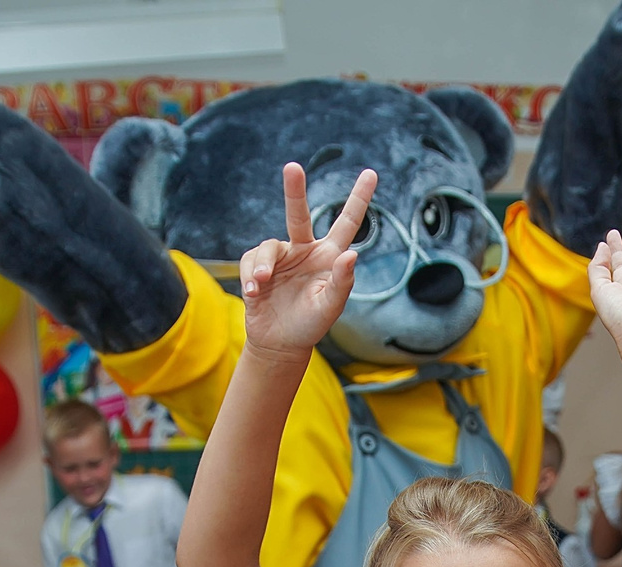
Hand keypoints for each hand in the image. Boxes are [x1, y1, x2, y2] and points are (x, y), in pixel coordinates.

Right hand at [241, 162, 374, 359]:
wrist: (279, 343)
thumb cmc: (310, 325)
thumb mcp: (330, 307)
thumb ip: (342, 283)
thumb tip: (351, 255)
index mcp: (329, 256)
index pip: (347, 222)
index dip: (359, 198)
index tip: (371, 173)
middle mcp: (305, 250)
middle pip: (299, 214)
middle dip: (294, 190)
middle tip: (292, 167)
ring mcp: (281, 257)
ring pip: (268, 247)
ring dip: (263, 265)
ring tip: (260, 284)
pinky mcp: (257, 266)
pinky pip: (250, 261)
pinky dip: (249, 276)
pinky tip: (254, 293)